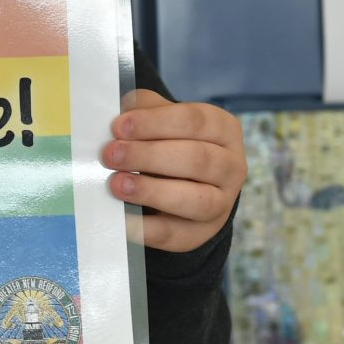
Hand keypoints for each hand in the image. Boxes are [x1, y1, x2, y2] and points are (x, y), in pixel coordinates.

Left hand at [104, 90, 245, 253]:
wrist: (185, 183)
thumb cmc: (169, 141)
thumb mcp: (162, 118)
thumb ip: (144, 110)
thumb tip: (120, 118)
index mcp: (224, 129)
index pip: (195, 121)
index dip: (155, 123)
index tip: (120, 127)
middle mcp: (231, 166)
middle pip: (197, 159)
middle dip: (149, 156)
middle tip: (111, 155)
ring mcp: (222, 203)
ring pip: (196, 200)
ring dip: (153, 192)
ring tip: (118, 184)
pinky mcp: (201, 233)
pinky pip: (176, 234)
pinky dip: (147, 228)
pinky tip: (122, 218)